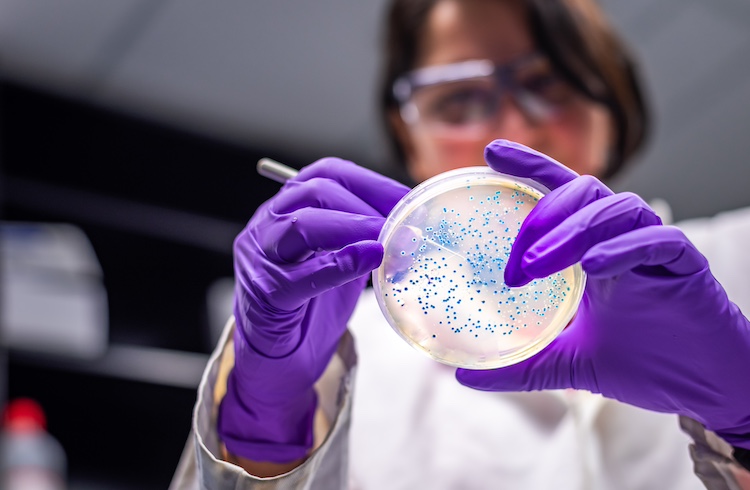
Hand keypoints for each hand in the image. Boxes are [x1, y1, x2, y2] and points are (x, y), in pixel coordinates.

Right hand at [218, 158, 409, 462]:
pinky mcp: (265, 295)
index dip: (371, 182)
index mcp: (286, 209)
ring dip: (352, 227)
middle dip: (365, 204)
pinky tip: (369, 259)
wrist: (277, 360)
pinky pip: (301, 275)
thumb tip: (414, 226)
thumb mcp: (342, 261)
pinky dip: (339, 264)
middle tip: (402, 223)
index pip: (326, 174)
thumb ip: (366, 240)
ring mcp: (261, 259)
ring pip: (301, 225)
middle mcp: (266, 226)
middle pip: (314, 192)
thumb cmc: (310, 308)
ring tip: (387, 239)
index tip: (408, 198)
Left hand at [456, 140, 749, 448]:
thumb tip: (466, 376)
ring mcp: (654, 249)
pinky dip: (622, 248)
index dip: (530, 167)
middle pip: (583, 191)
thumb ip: (522, 365)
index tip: (490, 152)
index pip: (561, 193)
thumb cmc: (645, 363)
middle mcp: (622, 239)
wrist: (704, 388)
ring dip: (572, 231)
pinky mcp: (686, 266)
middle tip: (515, 260)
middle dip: (543, 215)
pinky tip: (594, 266)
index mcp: (594, 250)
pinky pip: (657, 240)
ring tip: (536, 265)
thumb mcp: (568, 364)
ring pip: (617, 208)